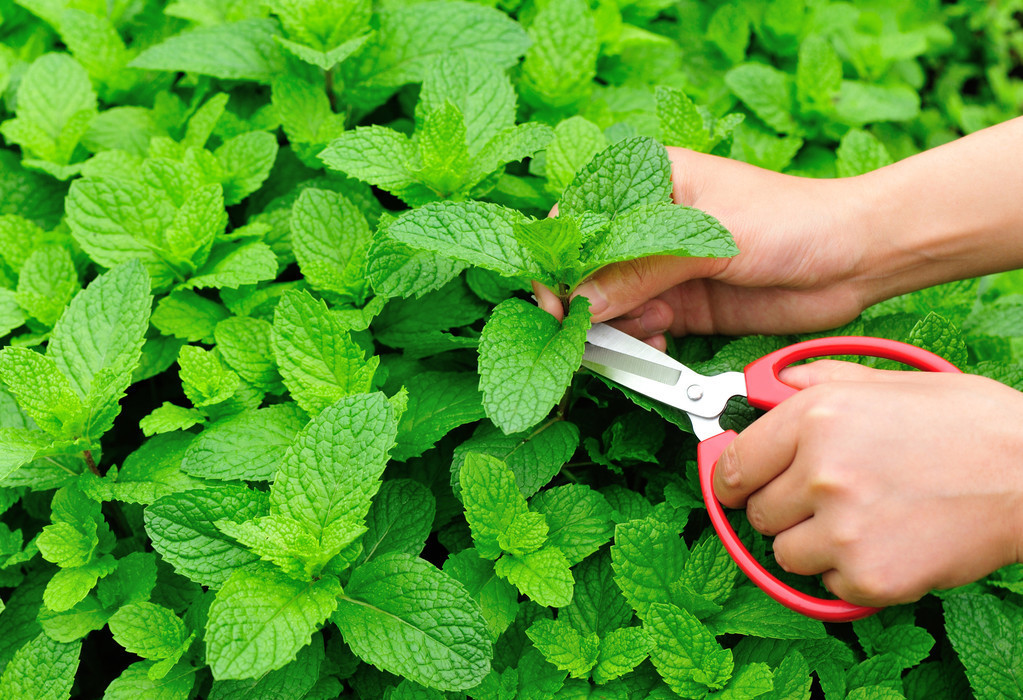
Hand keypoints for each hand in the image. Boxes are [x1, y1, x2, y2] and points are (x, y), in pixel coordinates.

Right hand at [535, 147, 884, 348]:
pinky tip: (660, 344)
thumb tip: (581, 301)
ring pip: (608, 304)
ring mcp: (662, 268)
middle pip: (586, 267)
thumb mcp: (710, 238)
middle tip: (585, 334)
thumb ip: (641, 268)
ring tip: (643, 335)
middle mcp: (647, 225)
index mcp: (648, 181)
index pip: (577, 216)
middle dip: (583, 302)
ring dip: (614, 327)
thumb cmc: (791, 220)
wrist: (854, 260)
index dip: (558, 258)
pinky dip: (639, 344)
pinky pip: (639, 329)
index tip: (555, 298)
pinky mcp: (681, 305)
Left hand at [713, 360, 1022, 606]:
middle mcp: (820, 474)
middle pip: (756, 512)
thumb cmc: (968, 423)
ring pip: (785, 552)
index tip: (737, 484)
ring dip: (811, 542)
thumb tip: (766, 386)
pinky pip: (827, 582)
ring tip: (861, 518)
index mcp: (816, 418)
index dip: (732, 477)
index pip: (733, 464)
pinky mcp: (871, 576)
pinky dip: (849, 570)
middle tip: (822, 498)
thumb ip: (817, 381)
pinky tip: (887, 541)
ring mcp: (843, 530)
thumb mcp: (887, 381)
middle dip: (781, 507)